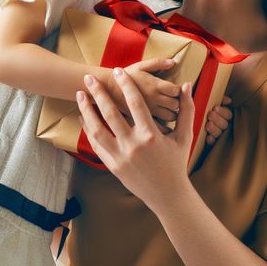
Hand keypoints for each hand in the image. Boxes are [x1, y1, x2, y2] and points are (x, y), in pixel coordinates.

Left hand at [77, 67, 196, 206]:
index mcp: (151, 136)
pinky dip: (88, 129)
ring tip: (80, 95)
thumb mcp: (185, 136)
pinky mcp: (112, 165)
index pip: (135, 103)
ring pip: (97, 129)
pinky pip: (96, 144)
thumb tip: (186, 85)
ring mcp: (120, 157)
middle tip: (89, 78)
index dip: (126, 85)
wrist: (167, 194)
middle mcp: (133, 146)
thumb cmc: (176, 162)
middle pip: (110, 113)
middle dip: (98, 93)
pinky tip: (84, 117)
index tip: (118, 71)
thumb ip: (186, 110)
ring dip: (86, 110)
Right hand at [103, 57, 180, 121]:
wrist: (107, 89)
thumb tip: (173, 62)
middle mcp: (154, 99)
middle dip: (177, 102)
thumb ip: (157, 63)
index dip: (178, 90)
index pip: (176, 90)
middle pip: (176, 104)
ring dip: (173, 113)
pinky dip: (165, 124)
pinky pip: (160, 125)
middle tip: (172, 99)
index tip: (174, 89)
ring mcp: (149, 111)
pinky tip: (162, 119)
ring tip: (168, 109)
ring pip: (170, 116)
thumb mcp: (140, 66)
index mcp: (155, 85)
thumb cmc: (126, 76)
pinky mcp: (143, 120)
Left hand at [205, 96, 232, 145]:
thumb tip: (229, 101)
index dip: (223, 111)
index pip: (228, 114)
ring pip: (219, 133)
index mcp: (223, 116)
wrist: (187, 122)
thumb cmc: (200, 110)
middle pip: (225, 124)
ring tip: (208, 124)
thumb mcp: (209, 102)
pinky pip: (212, 142)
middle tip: (210, 115)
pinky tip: (207, 137)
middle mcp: (221, 125)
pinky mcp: (210, 142)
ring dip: (214, 129)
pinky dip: (210, 139)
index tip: (215, 108)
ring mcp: (216, 134)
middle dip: (218, 119)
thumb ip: (219, 100)